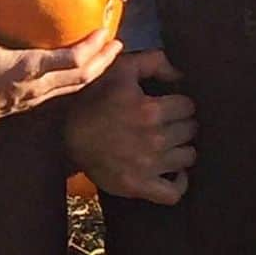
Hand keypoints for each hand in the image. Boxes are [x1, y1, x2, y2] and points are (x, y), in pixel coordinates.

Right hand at [0, 0, 120, 147]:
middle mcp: (39, 85)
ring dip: (95, 70)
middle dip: (103, 60)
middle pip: (83, 76)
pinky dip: (77, 76)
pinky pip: (63, 90)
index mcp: (29, 68)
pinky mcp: (31, 102)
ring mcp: (36, 97)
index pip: (72, 60)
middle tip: (117, 42)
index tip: (104, 30)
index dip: (92, 47)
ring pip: (76, 85)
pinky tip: (76, 66)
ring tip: (106, 54)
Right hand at [64, 48, 196, 203]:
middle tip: (170, 121)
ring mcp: (148, 166)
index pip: (188, 106)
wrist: (65, 131)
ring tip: (171, 141)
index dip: (181, 102)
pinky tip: (175, 171)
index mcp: (150, 110)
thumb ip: (154, 62)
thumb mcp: (120, 69)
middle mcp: (154, 139)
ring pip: (187, 156)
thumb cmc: (94, 97)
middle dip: (182, 122)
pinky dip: (179, 182)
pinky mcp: (139, 186)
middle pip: (190, 130)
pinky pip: (173, 192)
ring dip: (182, 147)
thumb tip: (180, 73)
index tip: (172, 103)